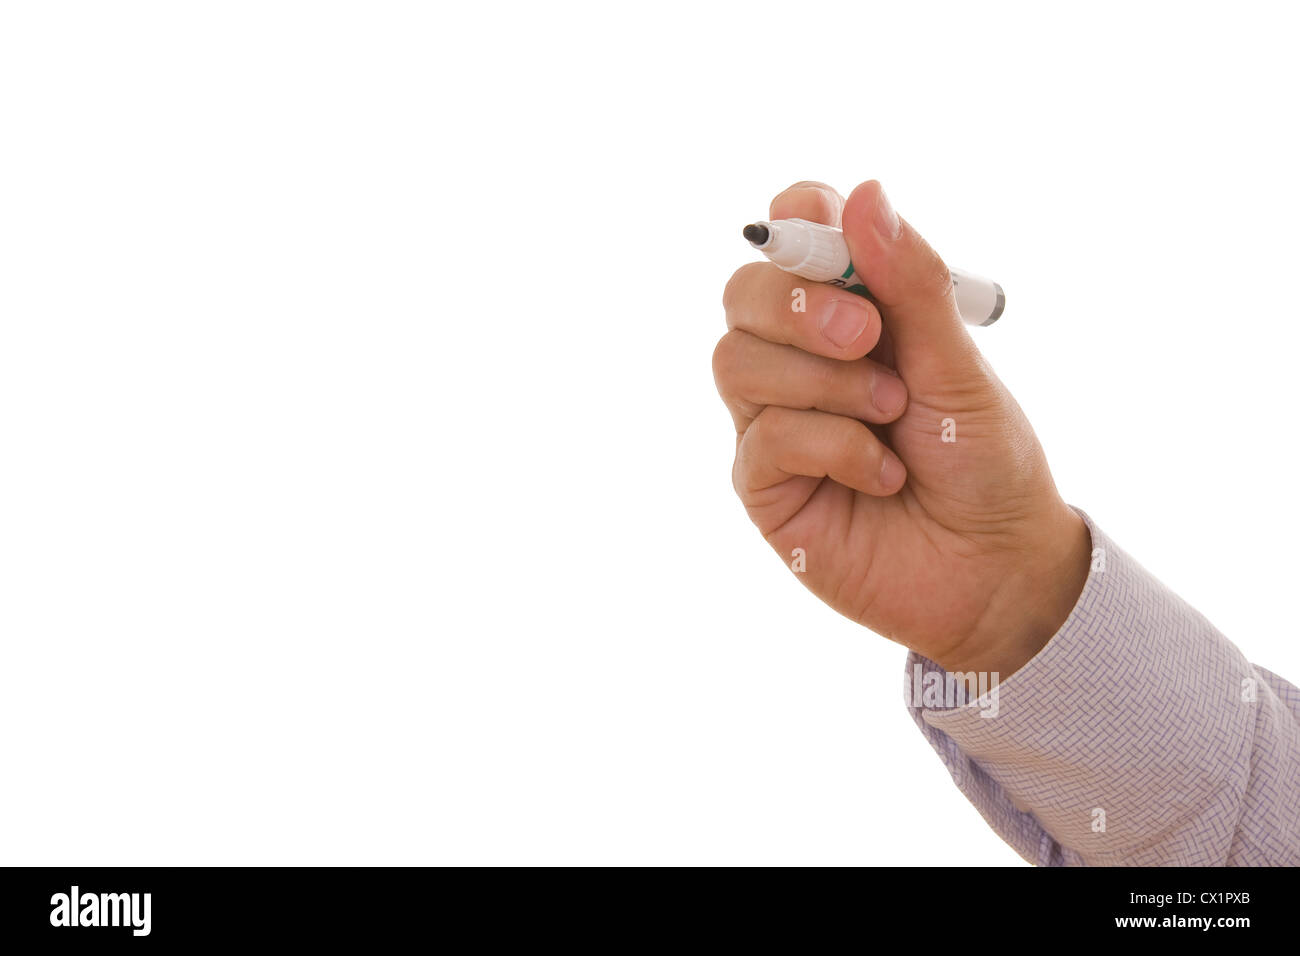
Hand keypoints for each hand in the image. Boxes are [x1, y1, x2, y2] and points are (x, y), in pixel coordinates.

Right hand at [714, 180, 1090, 676]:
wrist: (996, 571)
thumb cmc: (984, 462)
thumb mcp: (958, 365)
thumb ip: (911, 284)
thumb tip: (865, 193)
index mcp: (852, 310)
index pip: (791, 233)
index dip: (801, 222)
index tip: (840, 243)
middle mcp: (800, 358)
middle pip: (744, 292)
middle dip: (802, 306)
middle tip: (870, 337)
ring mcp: (775, 419)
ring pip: (736, 360)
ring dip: (823, 382)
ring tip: (890, 414)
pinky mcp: (765, 484)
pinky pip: (764, 437)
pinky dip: (833, 446)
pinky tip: (881, 474)